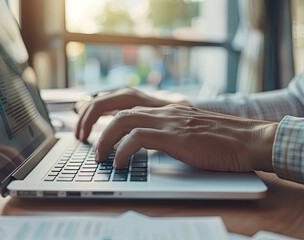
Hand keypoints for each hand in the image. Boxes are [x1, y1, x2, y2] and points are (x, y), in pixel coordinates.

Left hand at [95, 105, 276, 172]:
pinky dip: (123, 151)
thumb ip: (164, 128)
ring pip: (122, 119)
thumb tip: (140, 139)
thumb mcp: (186, 128)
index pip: (122, 97)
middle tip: (80, 135)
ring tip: (98, 155)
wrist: (248, 139)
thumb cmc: (219, 138)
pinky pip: (138, 138)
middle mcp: (162, 109)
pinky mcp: (176, 137)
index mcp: (163, 107)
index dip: (99, 105)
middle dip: (90, 116)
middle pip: (115, 102)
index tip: (84, 119)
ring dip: (103, 137)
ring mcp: (169, 121)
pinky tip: (120, 163)